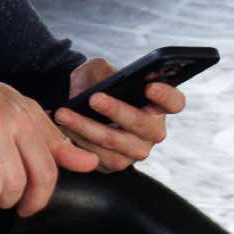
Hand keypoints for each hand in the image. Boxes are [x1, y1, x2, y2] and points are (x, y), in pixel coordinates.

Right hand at [0, 47, 98, 215]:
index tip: (30, 204)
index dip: (42, 195)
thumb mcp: (16, 110)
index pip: (49, 167)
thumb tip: (89, 163)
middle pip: (25, 178)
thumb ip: (52, 139)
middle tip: (5, 201)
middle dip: (17, 200)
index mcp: (25, 113)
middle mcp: (4, 117)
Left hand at [54, 57, 182, 171]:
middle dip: (115, 110)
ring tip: (63, 114)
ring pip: (114, 142)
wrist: (79, 108)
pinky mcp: (115, 164)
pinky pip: (97, 156)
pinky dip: (75, 140)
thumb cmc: (96, 85)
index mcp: (157, 105)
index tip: (149, 86)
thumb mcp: (96, 70)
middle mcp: (152, 131)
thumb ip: (98, 71)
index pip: (174, 102)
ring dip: (86, 127)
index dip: (165, 95)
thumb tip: (90, 88)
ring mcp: (136, 150)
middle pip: (141, 124)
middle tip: (93, 98)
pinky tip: (59, 127)